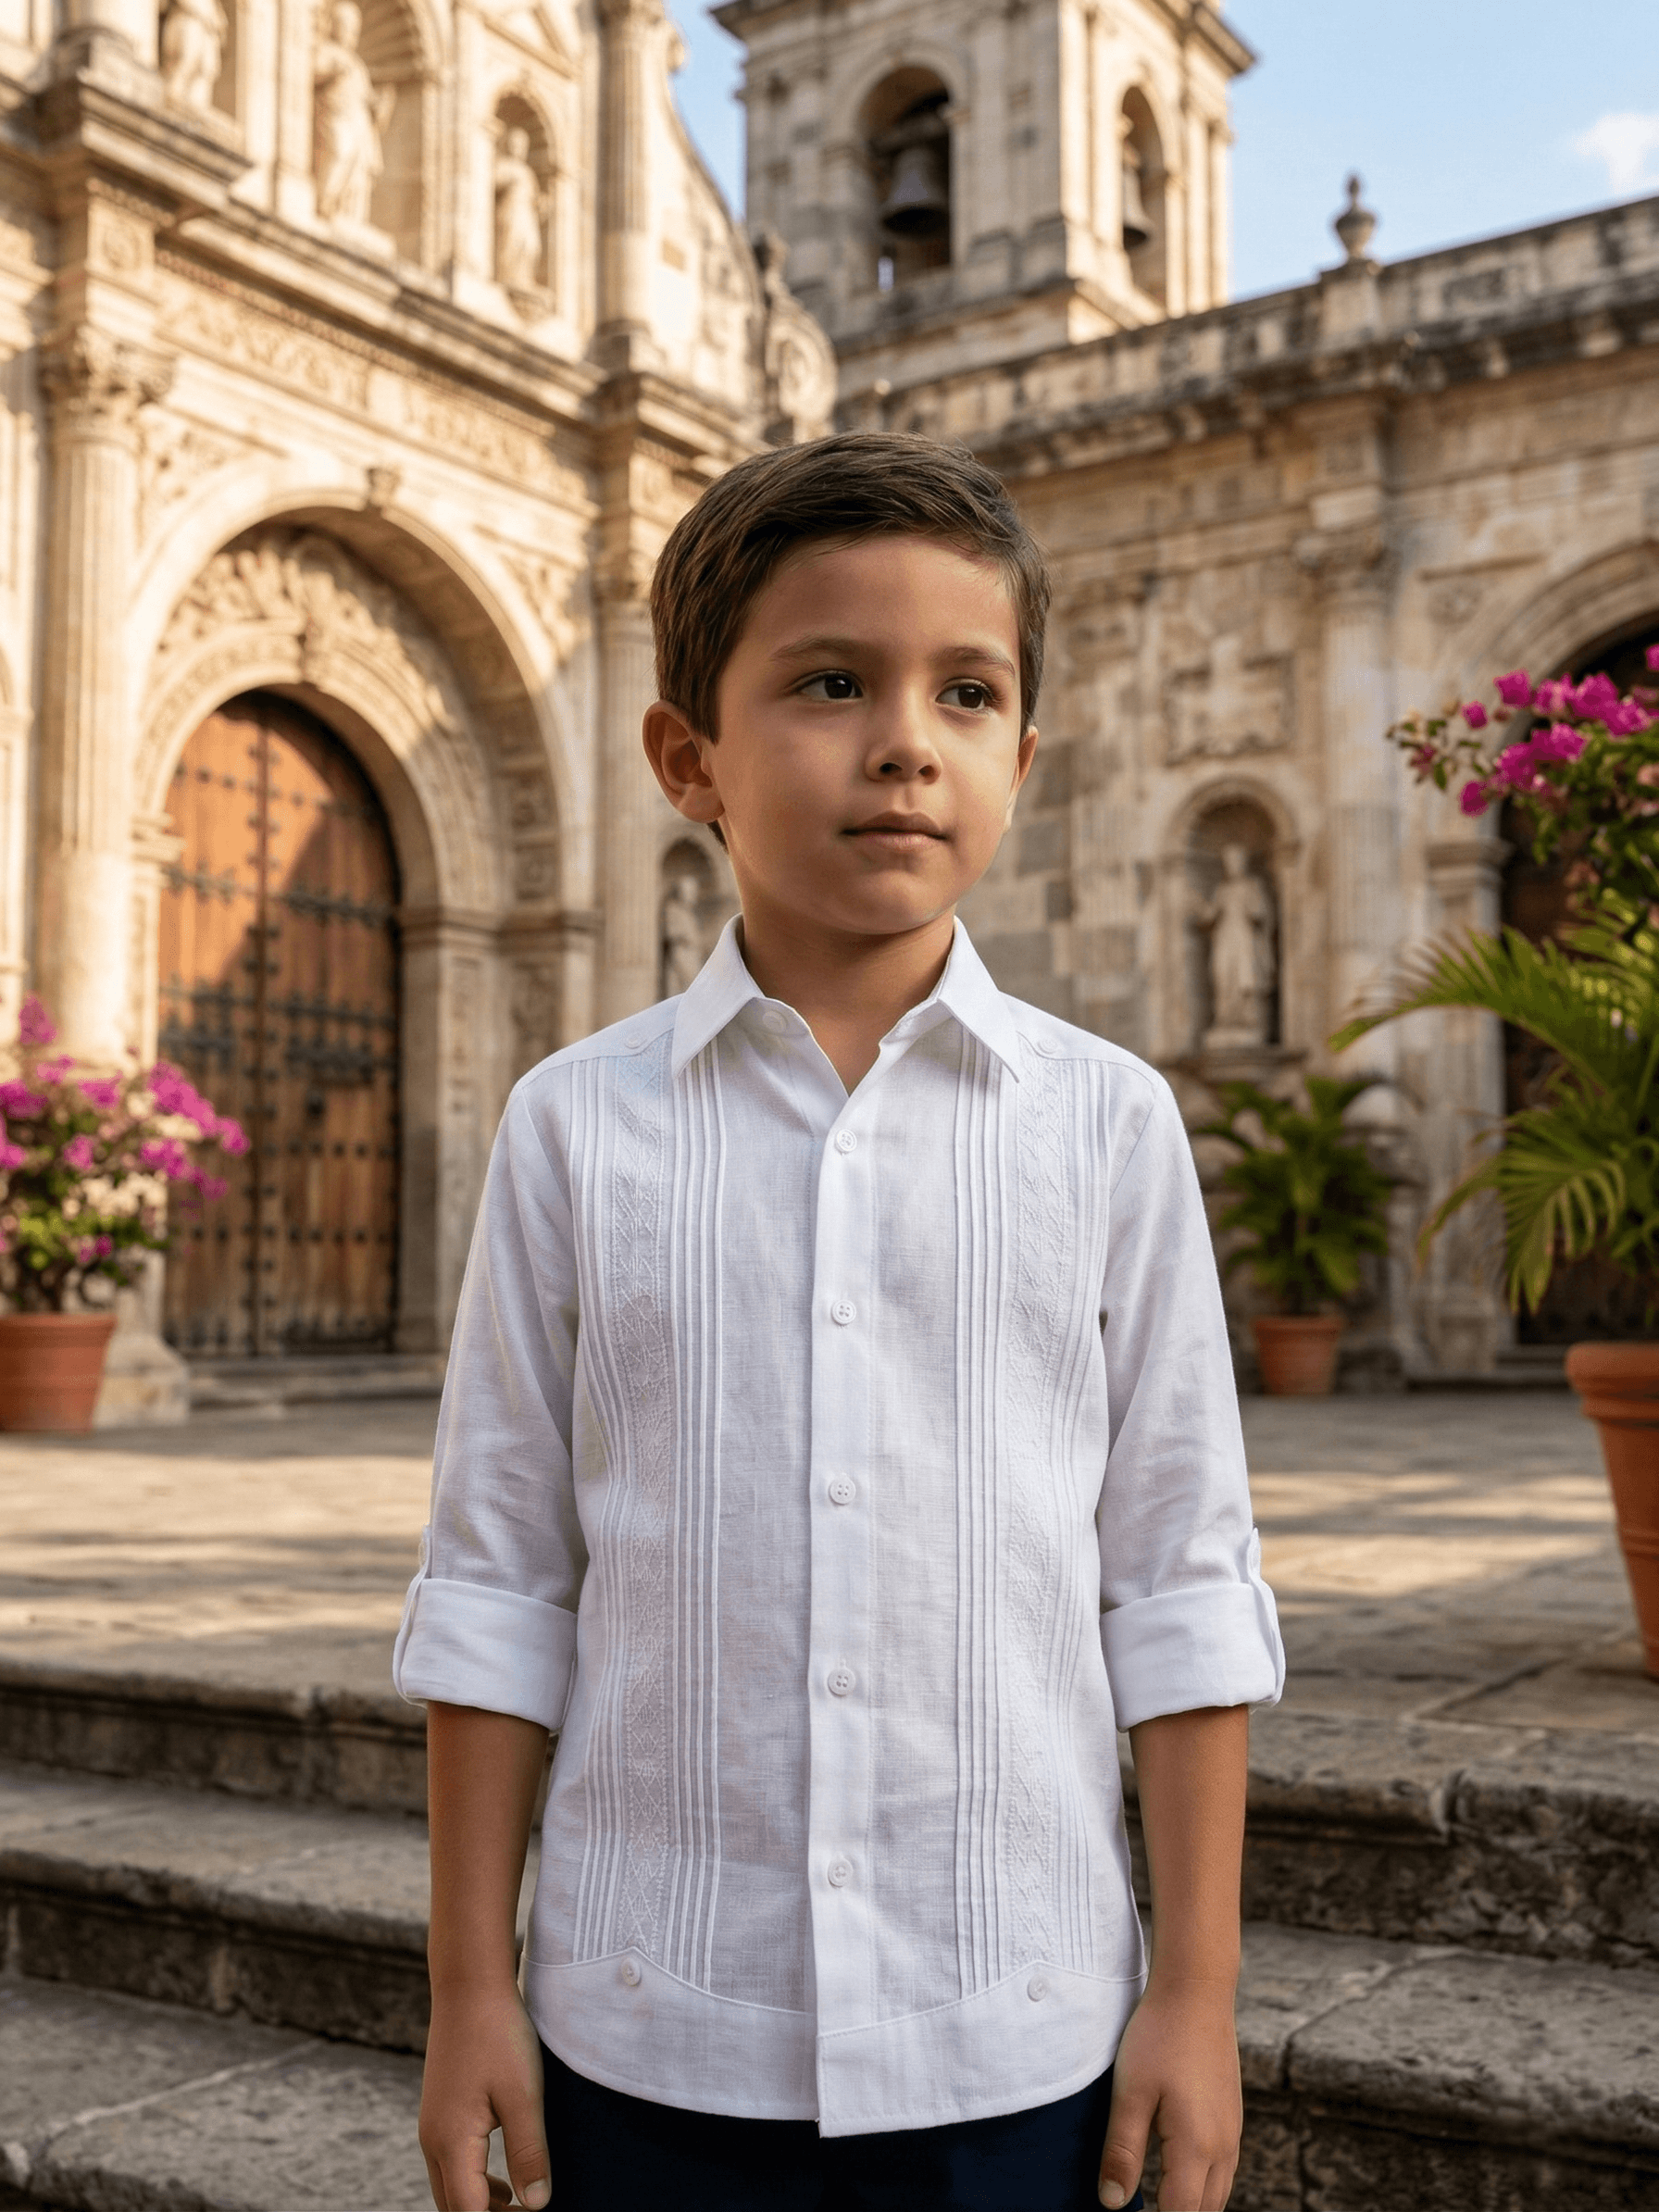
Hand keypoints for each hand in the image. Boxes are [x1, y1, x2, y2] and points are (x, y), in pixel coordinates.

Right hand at [419, 1982, 551, 2211]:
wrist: (470, 1984)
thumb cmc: (499, 2034)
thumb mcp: (523, 2095)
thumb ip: (529, 2153)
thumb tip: (536, 2206)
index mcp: (451, 2142)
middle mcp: (433, 2141)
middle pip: (453, 2208)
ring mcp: (433, 2127)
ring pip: (450, 2189)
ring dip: (480, 2206)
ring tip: (520, 2204)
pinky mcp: (440, 2113)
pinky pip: (451, 2165)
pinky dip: (474, 2183)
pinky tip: (504, 2177)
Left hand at [1097, 1980, 1240, 2211]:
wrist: (1197, 1990)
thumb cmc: (1159, 2036)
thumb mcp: (1130, 2092)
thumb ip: (1122, 2152)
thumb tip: (1112, 2205)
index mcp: (1196, 2146)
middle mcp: (1223, 2147)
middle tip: (1141, 2209)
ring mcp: (1233, 2132)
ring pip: (1217, 2195)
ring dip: (1191, 2206)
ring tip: (1158, 2200)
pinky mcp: (1232, 2117)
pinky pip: (1223, 2171)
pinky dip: (1203, 2186)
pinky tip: (1177, 2174)